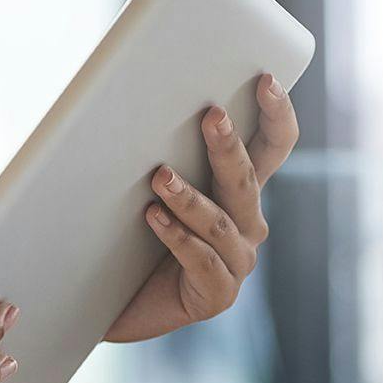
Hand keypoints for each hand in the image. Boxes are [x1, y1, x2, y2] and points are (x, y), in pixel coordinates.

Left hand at [105, 74, 298, 342]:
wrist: (105, 302)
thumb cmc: (126, 235)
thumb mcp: (144, 184)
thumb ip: (155, 146)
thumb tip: (130, 89)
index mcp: (237, 190)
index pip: (274, 146)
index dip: (278, 113)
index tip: (266, 79)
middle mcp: (247, 224)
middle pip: (249, 180)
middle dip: (230, 146)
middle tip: (211, 115)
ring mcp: (237, 261)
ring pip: (222, 221)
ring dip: (190, 197)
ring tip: (159, 176)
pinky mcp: (217, 295)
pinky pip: (204, 260)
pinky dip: (178, 237)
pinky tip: (153, 218)